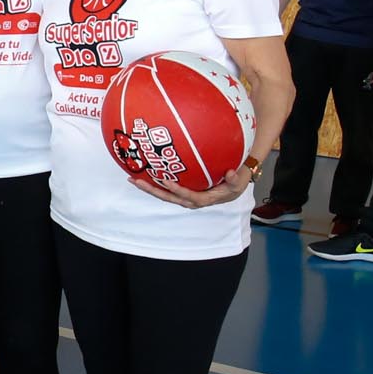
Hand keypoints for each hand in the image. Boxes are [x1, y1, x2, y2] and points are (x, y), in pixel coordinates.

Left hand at [128, 164, 254, 208]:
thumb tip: (230, 173)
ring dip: (149, 187)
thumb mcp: (239, 181)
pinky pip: (167, 189)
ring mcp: (185, 196)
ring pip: (165, 194)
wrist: (235, 184)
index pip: (189, 196)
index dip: (177, 189)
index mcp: (205, 199)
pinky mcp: (182, 191)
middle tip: (137, 181)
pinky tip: (143, 175)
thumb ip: (235, 178)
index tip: (166, 180)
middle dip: (153, 190)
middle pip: (170, 197)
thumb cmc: (237, 182)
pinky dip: (155, 183)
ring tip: (133, 179)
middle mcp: (191, 200)